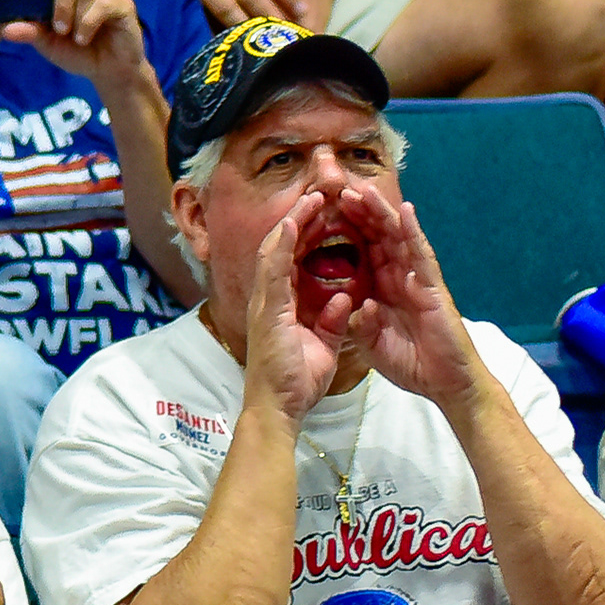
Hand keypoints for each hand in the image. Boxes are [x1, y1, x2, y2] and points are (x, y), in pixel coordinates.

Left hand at [11, 0, 153, 92]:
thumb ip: (30, 32)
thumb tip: (8, 29)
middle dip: (59, 2)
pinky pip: (100, 4)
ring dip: (73, 18)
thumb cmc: (76, 50)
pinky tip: (86, 37)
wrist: (108, 71)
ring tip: (75, 36)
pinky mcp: (123, 3)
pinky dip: (87, 24)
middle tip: (58, 27)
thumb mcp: (46, 42)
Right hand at [242, 191, 351, 423]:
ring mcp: (264, 303)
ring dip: (292, 222)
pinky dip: (283, 245)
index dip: (305, 235)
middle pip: (280, 247)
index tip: (322, 214)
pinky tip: (295, 224)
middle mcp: (267, 299)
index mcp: (279, 305)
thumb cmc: (296, 383)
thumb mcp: (321, 344)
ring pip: (274, 250)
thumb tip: (341, 298)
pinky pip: (274, 270)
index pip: (290, 260)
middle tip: (317, 195)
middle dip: (298, 219)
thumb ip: (330, 320)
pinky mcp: (268, 311)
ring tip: (310, 198)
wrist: (278, 409)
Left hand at [341, 184, 481, 404]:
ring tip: (364, 190)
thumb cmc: (412, 363)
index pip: (361, 253)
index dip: (345, 234)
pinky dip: (413, 231)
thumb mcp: (372, 343)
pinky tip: (404, 210)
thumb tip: (355, 304)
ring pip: (398, 238)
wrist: (445, 384)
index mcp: (382, 289)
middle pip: (378, 238)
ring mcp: (418, 280)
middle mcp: (400, 279)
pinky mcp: (433, 287)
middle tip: (339, 191)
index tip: (324, 215)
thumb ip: (360, 324)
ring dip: (381, 213)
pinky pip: (422, 255)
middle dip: (360, 214)